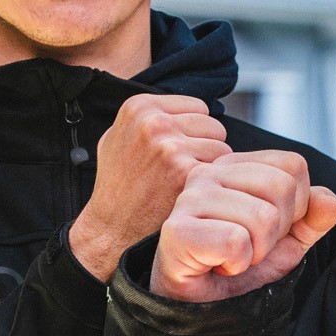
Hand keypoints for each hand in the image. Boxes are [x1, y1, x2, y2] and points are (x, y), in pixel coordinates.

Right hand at [68, 94, 232, 279]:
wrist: (113, 228)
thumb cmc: (118, 185)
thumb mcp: (118, 137)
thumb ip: (148, 117)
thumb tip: (180, 107)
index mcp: (139, 107)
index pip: (198, 107)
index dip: (193, 133)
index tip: (176, 152)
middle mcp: (154, 122)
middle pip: (213, 126)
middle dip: (204, 148)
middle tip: (182, 171)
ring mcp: (170, 146)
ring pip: (221, 148)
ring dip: (211, 167)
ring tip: (185, 183)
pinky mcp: (186, 171)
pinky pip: (222, 170)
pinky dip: (213, 184)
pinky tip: (192, 194)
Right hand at [150, 152, 335, 301]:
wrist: (202, 307)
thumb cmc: (239, 266)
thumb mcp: (288, 241)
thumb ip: (313, 218)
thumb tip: (328, 200)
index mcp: (235, 166)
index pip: (293, 165)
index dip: (296, 205)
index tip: (268, 229)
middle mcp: (209, 173)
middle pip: (281, 187)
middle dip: (276, 231)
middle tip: (249, 247)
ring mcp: (189, 198)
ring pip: (262, 217)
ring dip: (257, 252)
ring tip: (231, 257)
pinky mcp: (177, 230)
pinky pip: (236, 241)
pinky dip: (236, 264)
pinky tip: (216, 266)